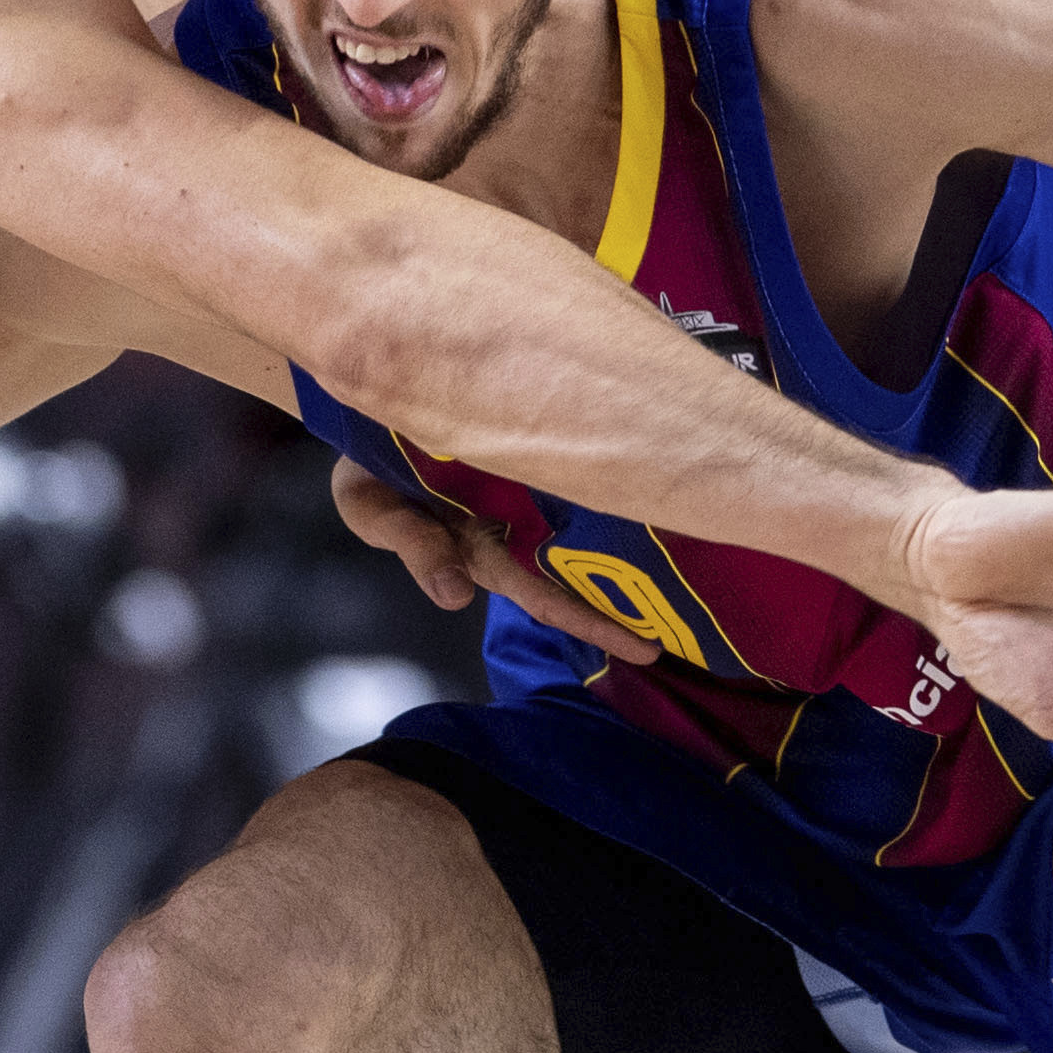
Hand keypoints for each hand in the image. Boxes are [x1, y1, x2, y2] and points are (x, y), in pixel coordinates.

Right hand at [332, 460, 660, 664]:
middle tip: (675, 634)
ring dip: (619, 554)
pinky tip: (651, 492)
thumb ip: (414, 547)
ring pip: (576, 528)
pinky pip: (569, 474)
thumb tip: (455, 598)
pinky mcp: (522, 455)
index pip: (543, 594)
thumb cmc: (368, 465)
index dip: (591, 620)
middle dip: (616, 609)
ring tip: (685, 569)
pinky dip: (605, 485)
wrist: (367, 405)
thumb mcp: (372, 507)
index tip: (645, 646)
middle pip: (570, 576)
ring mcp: (516, 496)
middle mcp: (506, 531)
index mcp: (477, 551)